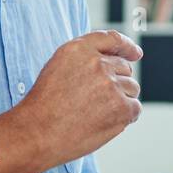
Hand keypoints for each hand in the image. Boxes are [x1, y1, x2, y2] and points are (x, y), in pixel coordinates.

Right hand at [18, 30, 142, 169]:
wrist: (37, 133)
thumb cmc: (44, 106)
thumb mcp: (58, 68)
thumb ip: (85, 60)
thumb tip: (118, 60)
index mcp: (79, 49)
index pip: (113, 39)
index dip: (127, 47)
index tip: (135, 54)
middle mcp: (97, 63)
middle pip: (124, 68)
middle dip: (116, 83)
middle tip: (96, 102)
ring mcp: (111, 84)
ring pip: (131, 89)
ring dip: (121, 100)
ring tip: (95, 114)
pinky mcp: (121, 106)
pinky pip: (134, 108)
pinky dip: (125, 117)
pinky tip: (104, 123)